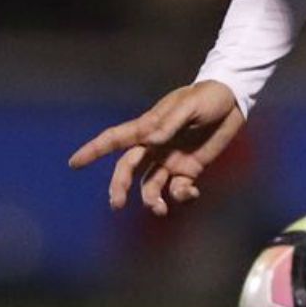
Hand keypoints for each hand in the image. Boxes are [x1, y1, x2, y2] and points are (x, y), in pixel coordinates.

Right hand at [67, 80, 244, 215]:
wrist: (232, 102)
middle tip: (116, 204)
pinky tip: (191, 193)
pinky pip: (177, 189)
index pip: (115, 139)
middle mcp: (155, 146)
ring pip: (150, 186)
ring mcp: (170, 159)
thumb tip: (151, 141)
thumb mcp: (189, 105)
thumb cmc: (207, 97)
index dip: (93, 150)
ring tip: (159, 209)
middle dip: (119, 187)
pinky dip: (180, 196)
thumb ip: (169, 124)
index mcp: (149, 127)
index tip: (74, 163)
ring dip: (150, 200)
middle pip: (128, 169)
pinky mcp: (189, 170)